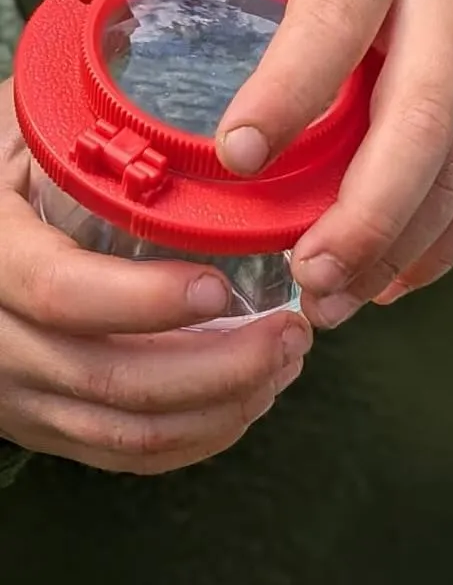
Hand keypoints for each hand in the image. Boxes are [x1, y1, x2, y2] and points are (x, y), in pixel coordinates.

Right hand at [0, 80, 311, 474]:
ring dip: (228, 406)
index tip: (223, 288)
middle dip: (225, 367)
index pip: (66, 296)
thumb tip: (188, 128)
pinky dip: (205, 436)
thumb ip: (85, 141)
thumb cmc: (5, 184)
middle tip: (293, 333)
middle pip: (118, 382)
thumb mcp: (23, 142)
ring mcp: (23, 398)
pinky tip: (252, 398)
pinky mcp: (51, 429)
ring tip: (285, 362)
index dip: (149, 301)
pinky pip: (132, 455)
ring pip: (136, 433)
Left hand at [216, 0, 452, 327]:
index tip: (237, 155)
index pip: (335, 25)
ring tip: (337, 300)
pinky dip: (444, 248)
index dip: (288, 92)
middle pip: (418, 127)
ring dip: (397, 251)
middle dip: (364, 217)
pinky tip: (395, 283)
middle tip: (310, 276)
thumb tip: (213, 77)